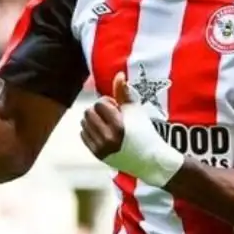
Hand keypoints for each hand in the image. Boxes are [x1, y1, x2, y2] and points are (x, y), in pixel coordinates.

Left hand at [79, 73, 184, 187]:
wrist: (149, 159)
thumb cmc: (145, 132)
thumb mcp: (135, 111)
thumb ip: (123, 92)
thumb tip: (119, 74)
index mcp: (118, 126)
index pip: (99, 104)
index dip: (107, 103)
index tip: (117, 108)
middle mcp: (108, 138)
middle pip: (88, 113)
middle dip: (98, 111)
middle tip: (110, 116)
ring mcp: (101, 148)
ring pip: (84, 123)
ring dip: (94, 120)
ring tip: (107, 124)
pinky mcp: (97, 155)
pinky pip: (83, 135)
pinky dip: (90, 130)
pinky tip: (102, 132)